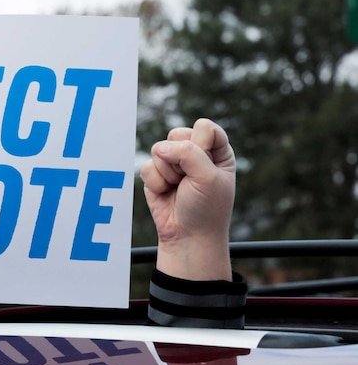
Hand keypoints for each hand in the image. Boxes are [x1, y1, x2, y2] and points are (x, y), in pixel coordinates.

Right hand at [140, 118, 235, 279]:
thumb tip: (161, 147)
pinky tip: (166, 193)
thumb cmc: (206, 209)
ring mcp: (174, 163)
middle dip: (180, 158)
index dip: (200, 143)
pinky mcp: (156, 174)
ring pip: (159, 149)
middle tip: (189, 180)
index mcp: (218, 151)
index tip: (205, 166)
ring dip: (168, 173)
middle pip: (178, 134)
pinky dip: (156, 182)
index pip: (205, 127)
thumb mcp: (208, 178)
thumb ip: (188, 153)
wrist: (188, 237)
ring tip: (178, 188)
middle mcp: (196, 153)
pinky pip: (147, 166)